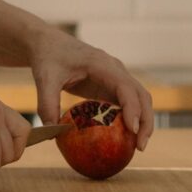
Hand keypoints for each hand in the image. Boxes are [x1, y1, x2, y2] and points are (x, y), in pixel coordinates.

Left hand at [30, 32, 153, 150]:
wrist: (48, 44)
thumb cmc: (48, 57)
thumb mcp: (45, 79)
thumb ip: (47, 104)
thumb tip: (52, 133)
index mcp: (102, 64)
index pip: (125, 87)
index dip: (133, 108)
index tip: (132, 130)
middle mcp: (115, 70)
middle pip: (142, 95)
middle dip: (146, 121)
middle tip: (140, 147)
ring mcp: (116, 78)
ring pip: (139, 100)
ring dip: (142, 122)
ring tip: (137, 147)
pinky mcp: (110, 86)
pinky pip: (126, 104)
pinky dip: (130, 120)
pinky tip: (123, 139)